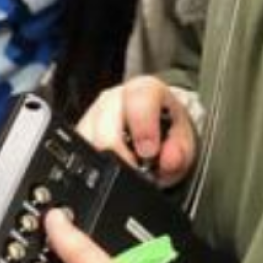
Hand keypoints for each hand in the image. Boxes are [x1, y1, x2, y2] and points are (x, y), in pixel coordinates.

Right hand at [76, 76, 195, 187]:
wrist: (158, 130)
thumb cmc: (168, 130)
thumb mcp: (183, 141)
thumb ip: (180, 151)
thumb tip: (168, 160)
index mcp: (143, 90)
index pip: (138, 100)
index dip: (143, 127)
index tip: (149, 152)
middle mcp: (113, 98)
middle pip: (103, 123)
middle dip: (120, 154)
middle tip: (137, 171)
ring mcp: (93, 113)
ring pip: (87, 137)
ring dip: (105, 161)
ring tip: (126, 170)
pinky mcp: (80, 131)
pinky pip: (78, 148)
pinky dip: (94, 164)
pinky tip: (111, 167)